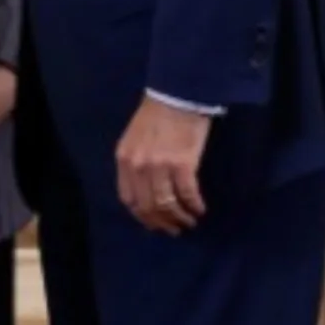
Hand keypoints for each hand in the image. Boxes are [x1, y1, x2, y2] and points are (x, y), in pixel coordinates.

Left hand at [115, 95, 210, 233]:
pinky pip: (187, 194)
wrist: (176, 96)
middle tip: (175, 229)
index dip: (142, 216)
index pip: (129, 199)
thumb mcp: (134, 139)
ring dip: (180, 217)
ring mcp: (159, 166)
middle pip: (148, 206)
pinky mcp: (182, 165)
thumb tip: (146, 190)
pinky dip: (194, 205)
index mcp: (124, 159)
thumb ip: (135, 163)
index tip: (154, 224)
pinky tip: (200, 209)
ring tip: (189, 221)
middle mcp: (138, 166)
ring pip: (167, 204)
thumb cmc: (157, 115)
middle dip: (162, 222)